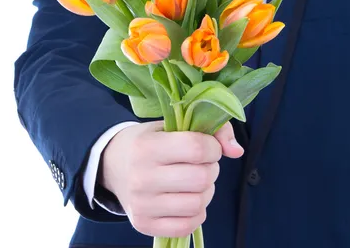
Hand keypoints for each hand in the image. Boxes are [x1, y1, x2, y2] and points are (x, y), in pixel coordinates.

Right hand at [99, 120, 243, 237]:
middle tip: (202, 164)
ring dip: (206, 191)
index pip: (196, 149)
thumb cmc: (148, 140)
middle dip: (211, 169)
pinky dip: (197, 212)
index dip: (213, 147)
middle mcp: (142, 178)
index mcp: (147, 147)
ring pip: (198, 204)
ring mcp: (142, 205)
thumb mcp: (171, 125)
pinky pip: (188, 225)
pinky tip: (188, 198)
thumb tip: (237, 151)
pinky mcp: (145, 225)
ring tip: (195, 181)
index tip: (209, 146)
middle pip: (201, 178)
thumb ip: (210, 130)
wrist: (112, 164)